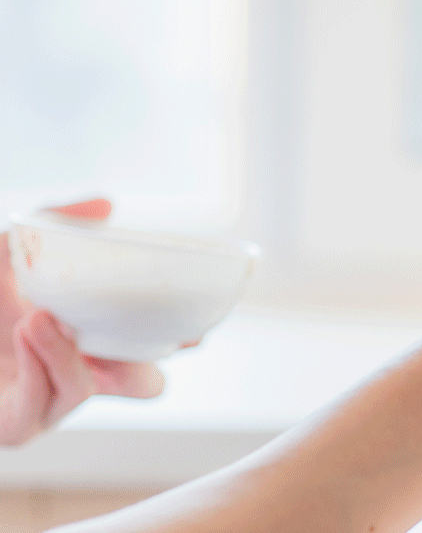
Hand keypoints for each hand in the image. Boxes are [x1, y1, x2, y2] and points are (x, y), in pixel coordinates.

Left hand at [0, 200, 164, 444]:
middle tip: (138, 328)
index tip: (194, 317)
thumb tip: (106, 203)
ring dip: (69, 355)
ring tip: (43, 318)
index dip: (183, 336)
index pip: (154, 346)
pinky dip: (39, 364)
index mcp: (94, 341)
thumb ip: (54, 221)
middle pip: (144, 385)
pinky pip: (40, 406)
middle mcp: (79, 375)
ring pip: (86, 392)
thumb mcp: (13, 251)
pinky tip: (29, 330)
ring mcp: (49, 404)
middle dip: (147, 360)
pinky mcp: (17, 426)